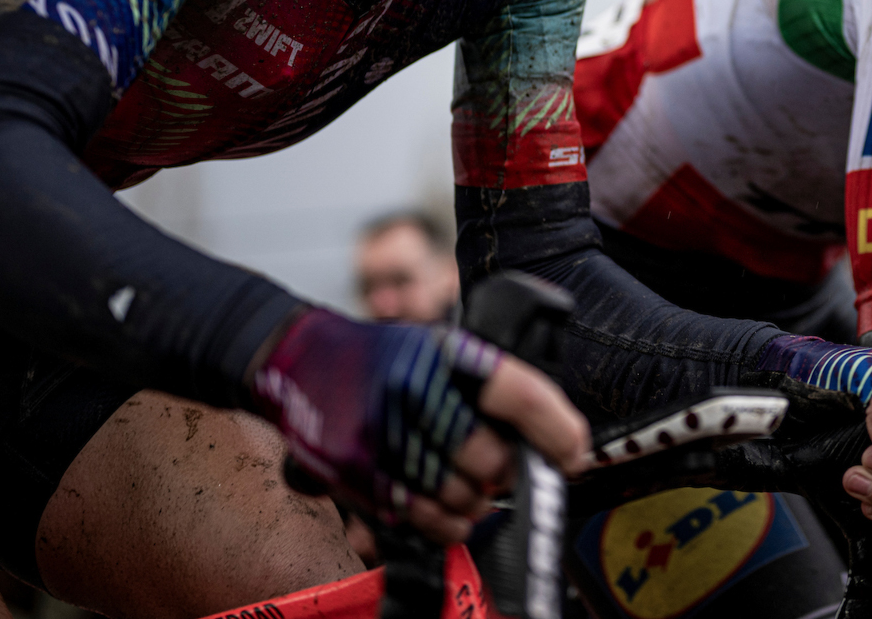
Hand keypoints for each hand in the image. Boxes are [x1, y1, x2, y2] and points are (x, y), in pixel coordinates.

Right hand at [252, 308, 588, 543]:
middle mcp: (414, 392)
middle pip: (490, 457)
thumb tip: (547, 440)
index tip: (574, 456)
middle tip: (501, 468)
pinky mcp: (357, 473)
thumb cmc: (379, 357)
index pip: (520, 393)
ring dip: (476, 503)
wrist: (296, 361)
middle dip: (505, 472)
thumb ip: (484, 388)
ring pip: (460, 495)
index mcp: (445, 354)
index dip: (558, 430)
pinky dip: (446, 524)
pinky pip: (421, 518)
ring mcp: (383, 435)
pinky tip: (448, 510)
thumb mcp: (435, 348)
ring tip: (469, 485)